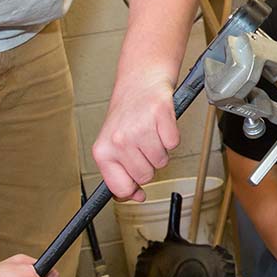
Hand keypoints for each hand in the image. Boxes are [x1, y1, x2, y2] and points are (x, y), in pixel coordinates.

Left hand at [93, 66, 179, 200]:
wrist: (140, 80)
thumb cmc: (127, 113)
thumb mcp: (114, 144)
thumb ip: (121, 173)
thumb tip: (137, 197)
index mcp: (103, 150)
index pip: (120, 188)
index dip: (132, 187)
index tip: (135, 179)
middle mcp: (119, 140)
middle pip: (146, 176)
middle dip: (148, 164)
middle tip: (142, 144)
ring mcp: (139, 127)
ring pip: (161, 162)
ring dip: (160, 149)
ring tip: (151, 131)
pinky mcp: (160, 115)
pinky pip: (173, 143)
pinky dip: (171, 135)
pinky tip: (160, 123)